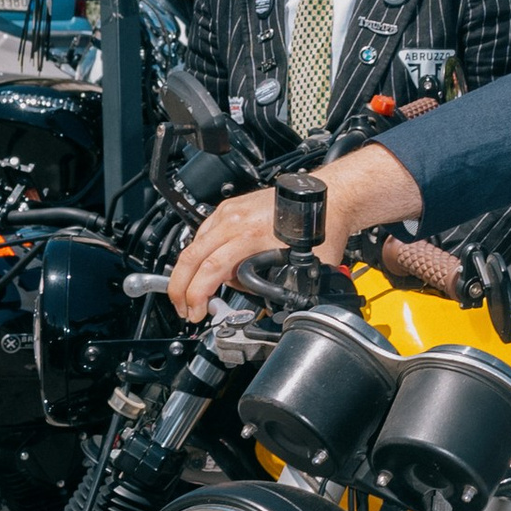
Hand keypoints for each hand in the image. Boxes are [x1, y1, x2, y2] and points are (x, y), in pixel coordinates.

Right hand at [167, 145, 423, 319]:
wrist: (330, 197)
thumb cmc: (320, 226)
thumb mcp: (299, 267)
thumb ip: (274, 288)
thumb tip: (256, 302)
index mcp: (251, 235)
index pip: (211, 268)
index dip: (197, 294)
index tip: (196, 312)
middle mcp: (235, 220)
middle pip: (191, 256)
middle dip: (180, 288)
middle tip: (184, 309)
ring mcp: (230, 211)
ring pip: (195, 244)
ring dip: (188, 272)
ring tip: (195, 294)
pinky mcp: (231, 208)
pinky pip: (204, 234)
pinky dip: (199, 254)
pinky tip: (207, 269)